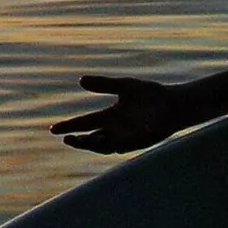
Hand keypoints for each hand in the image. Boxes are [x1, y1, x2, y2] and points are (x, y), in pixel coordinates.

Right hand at [50, 75, 178, 153]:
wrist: (174, 104)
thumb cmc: (150, 95)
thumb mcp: (125, 86)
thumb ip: (104, 84)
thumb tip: (80, 80)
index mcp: (108, 117)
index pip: (83, 123)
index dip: (69, 126)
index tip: (53, 129)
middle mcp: (114, 130)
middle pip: (90, 139)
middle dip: (78, 141)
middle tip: (68, 138)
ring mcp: (125, 138)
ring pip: (104, 147)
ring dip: (94, 145)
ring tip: (85, 139)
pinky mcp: (138, 143)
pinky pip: (123, 147)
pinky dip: (114, 145)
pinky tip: (106, 141)